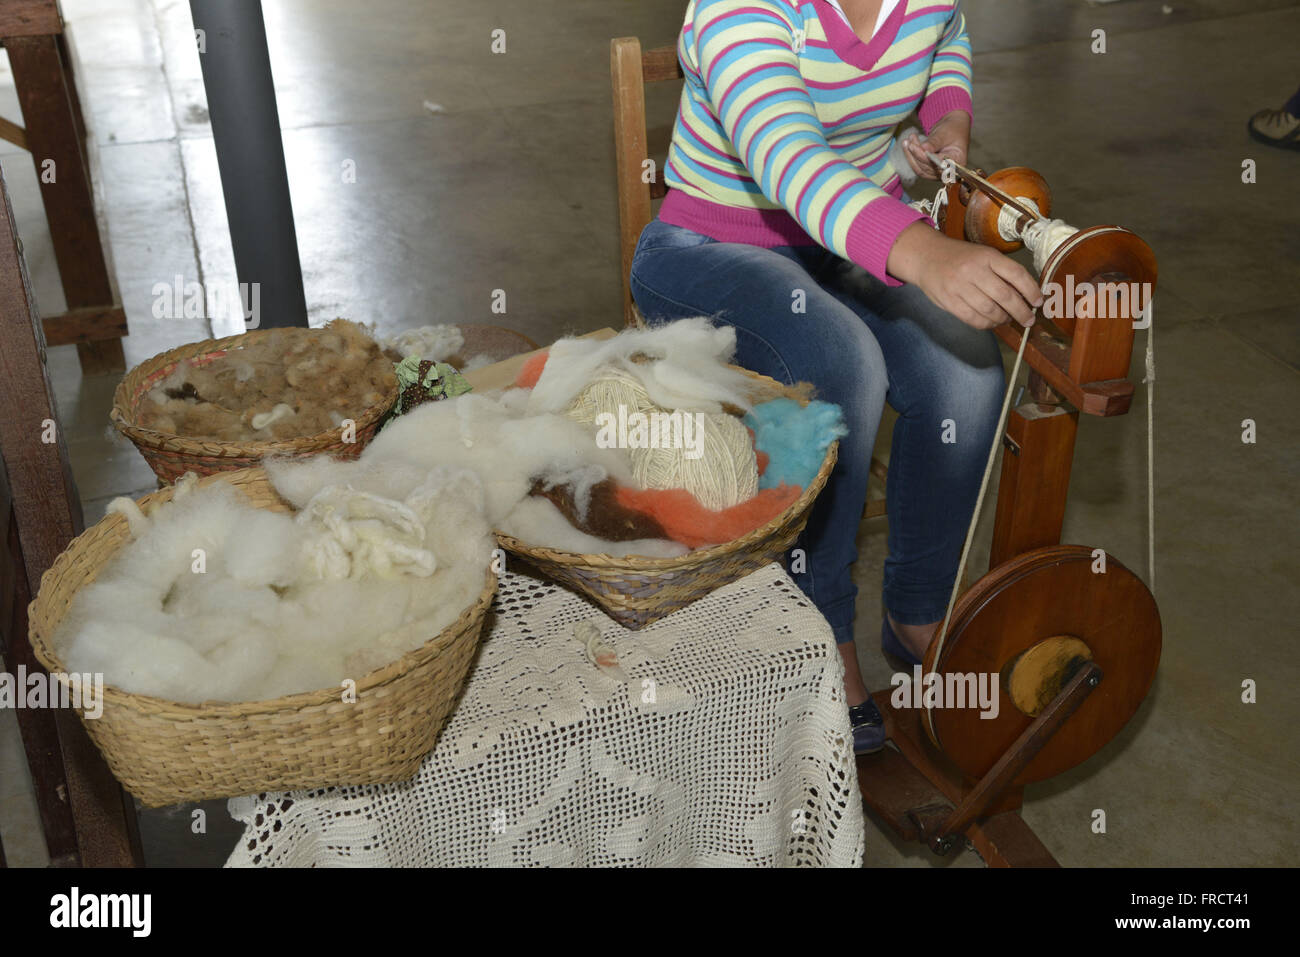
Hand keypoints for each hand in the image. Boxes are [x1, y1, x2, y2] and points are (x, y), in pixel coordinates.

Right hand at [887, 223, 1042, 330]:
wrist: (926, 257)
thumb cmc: (959, 258)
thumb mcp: (982, 256)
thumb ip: (1001, 272)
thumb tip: (1025, 295)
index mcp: (987, 256)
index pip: (1016, 274)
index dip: (1031, 290)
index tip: (1038, 302)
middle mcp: (974, 270)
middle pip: (1005, 296)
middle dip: (1021, 311)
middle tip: (1028, 319)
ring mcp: (960, 287)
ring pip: (990, 310)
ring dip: (1003, 319)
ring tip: (1008, 320)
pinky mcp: (949, 301)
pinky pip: (973, 319)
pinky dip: (987, 324)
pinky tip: (992, 323)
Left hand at [903, 110, 970, 180]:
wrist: (953, 128)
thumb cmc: (952, 129)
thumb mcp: (944, 133)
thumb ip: (934, 142)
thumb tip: (923, 148)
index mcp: (958, 162)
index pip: (937, 164)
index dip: (923, 157)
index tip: (913, 146)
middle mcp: (949, 171)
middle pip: (927, 168)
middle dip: (915, 154)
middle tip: (908, 141)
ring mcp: (939, 173)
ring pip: (920, 169)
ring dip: (911, 156)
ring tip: (906, 141)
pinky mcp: (931, 171)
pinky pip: (918, 167)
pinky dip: (911, 157)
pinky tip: (907, 146)